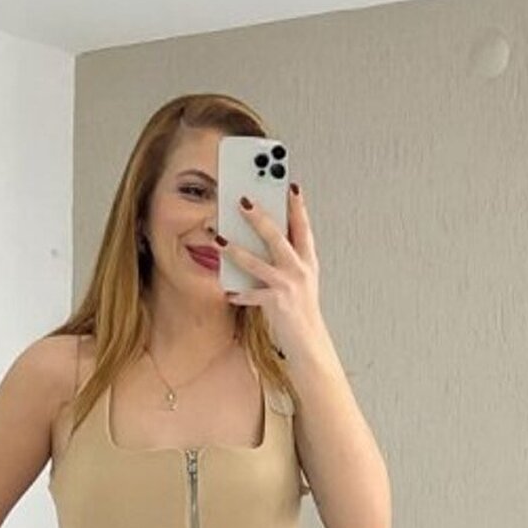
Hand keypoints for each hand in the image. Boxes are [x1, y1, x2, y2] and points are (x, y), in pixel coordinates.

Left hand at [219, 184, 329, 365]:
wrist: (309, 342)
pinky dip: (237, 293)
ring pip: (256, 262)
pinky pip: (250, 294)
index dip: (297, 206)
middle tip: (242, 201)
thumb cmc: (302, 311)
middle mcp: (300, 269)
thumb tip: (266, 238)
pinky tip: (227, 290)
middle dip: (258, 217)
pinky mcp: (276, 302)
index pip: (303, 227)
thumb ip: (288, 259)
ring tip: (218, 239)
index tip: (290, 185)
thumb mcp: (302, 280)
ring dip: (235, 250)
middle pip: (277, 236)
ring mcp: (288, 285)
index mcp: (308, 261)